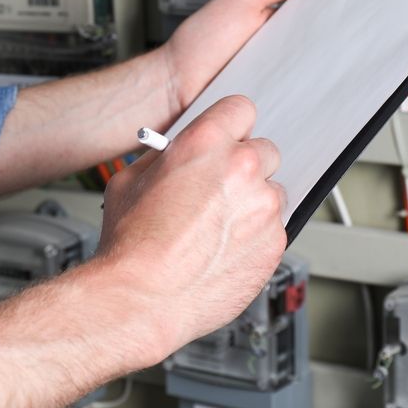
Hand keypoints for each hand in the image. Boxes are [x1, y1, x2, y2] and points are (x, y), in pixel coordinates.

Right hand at [97, 95, 286, 354]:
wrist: (142, 299)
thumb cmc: (131, 246)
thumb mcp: (131, 180)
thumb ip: (167, 157)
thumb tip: (181, 153)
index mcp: (206, 143)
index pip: (240, 109)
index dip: (230, 126)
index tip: (227, 138)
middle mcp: (242, 169)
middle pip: (263, 150)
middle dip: (243, 166)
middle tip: (218, 189)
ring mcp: (263, 207)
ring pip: (271, 191)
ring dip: (252, 203)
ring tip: (217, 227)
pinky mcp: (275, 243)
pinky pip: (274, 228)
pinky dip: (255, 236)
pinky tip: (222, 249)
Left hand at [162, 0, 321, 112]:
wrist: (175, 89)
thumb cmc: (198, 45)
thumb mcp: (240, 1)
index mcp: (274, 18)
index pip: (315, 7)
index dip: (335, 2)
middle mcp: (278, 47)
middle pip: (319, 42)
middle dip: (335, 37)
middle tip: (352, 32)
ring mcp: (277, 75)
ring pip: (311, 72)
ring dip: (320, 70)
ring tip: (333, 61)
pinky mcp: (273, 101)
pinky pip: (296, 98)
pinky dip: (304, 95)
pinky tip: (309, 89)